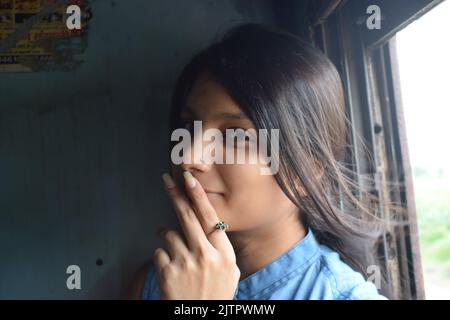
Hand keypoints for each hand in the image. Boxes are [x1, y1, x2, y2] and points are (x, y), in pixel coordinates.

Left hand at [153, 171, 240, 299]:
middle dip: (175, 195)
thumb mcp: (230, 272)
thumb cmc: (214, 295)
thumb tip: (210, 226)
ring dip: (166, 236)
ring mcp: (185, 264)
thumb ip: (222, 249)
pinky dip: (162, 256)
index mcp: (224, 254)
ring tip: (173, 248)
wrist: (197, 318)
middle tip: (166, 181)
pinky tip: (169, 268)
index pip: (210, 218)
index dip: (198, 197)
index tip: (189, 180)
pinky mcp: (167, 273)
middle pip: (187, 217)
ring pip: (168, 234)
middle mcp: (206, 256)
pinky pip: (158, 252)